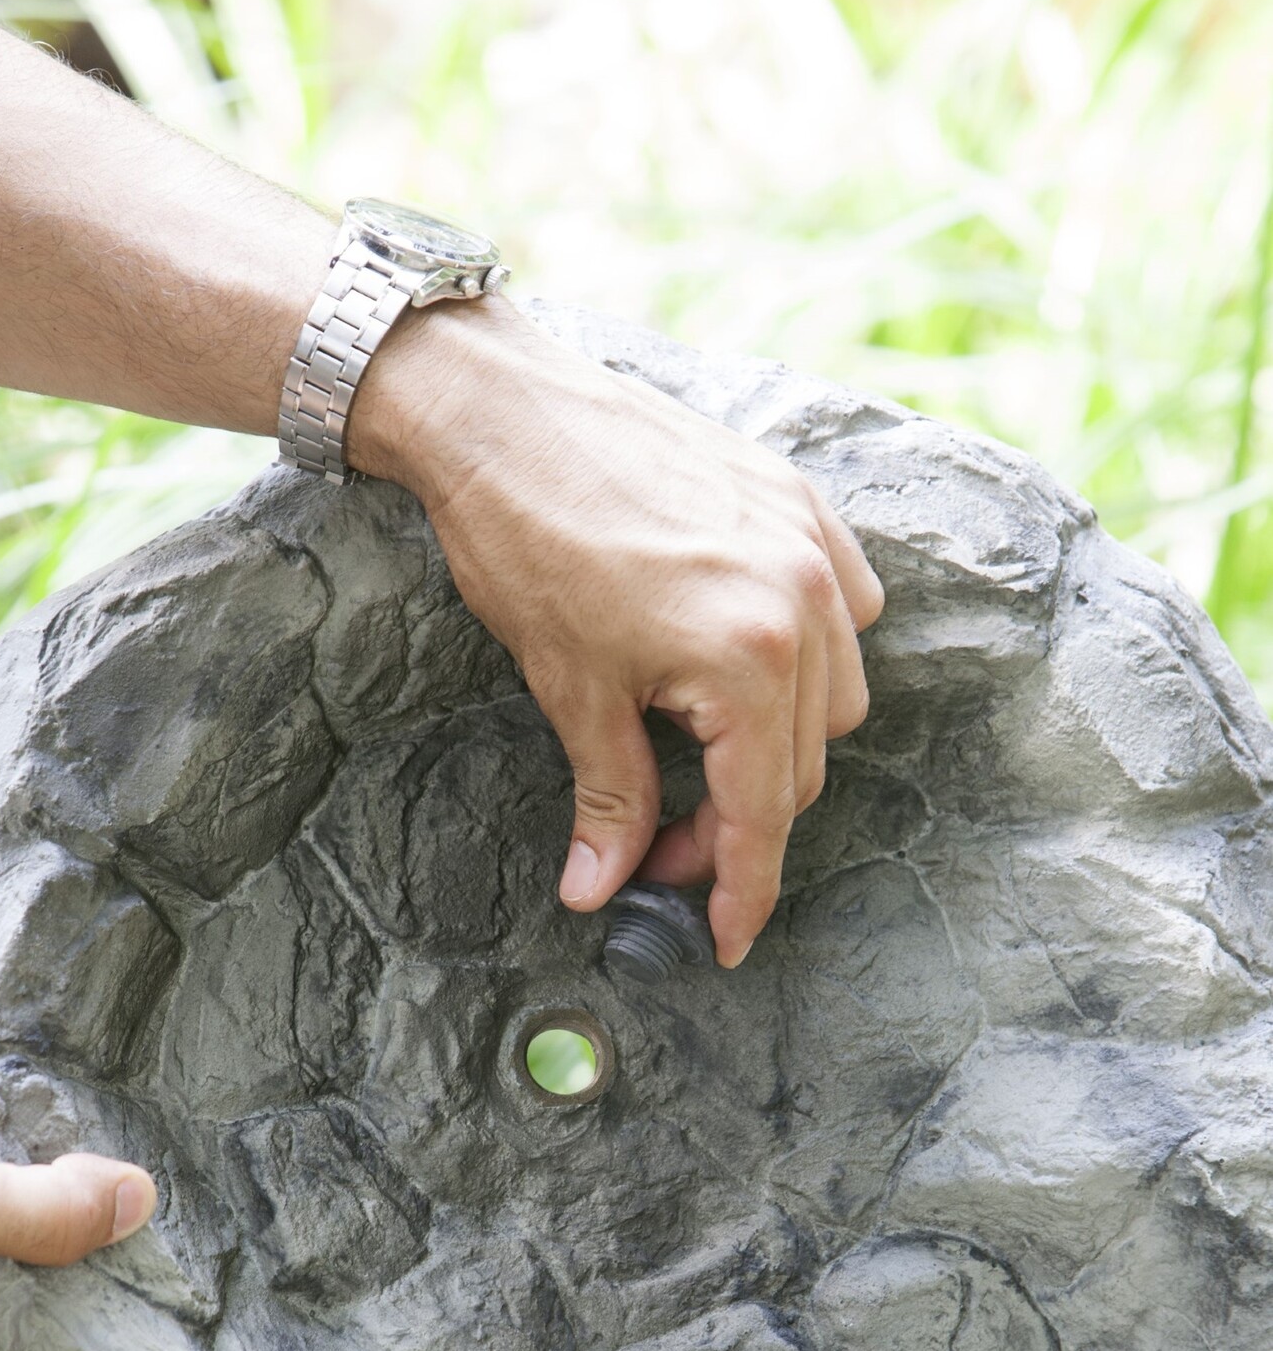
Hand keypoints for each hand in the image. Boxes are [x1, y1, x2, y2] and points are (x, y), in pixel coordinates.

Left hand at [351, 297, 883, 966]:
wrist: (501, 409)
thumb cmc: (524, 542)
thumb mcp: (570, 690)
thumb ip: (610, 798)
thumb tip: (600, 887)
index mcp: (747, 660)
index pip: (764, 813)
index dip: (743, 890)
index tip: (726, 941)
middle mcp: (802, 603)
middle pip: (804, 765)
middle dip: (741, 823)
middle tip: (664, 844)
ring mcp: (809, 546)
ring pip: (838, 694)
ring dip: (782, 742)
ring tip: (702, 752)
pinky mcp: (799, 502)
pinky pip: (848, 605)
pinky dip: (814, 651)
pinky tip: (749, 663)